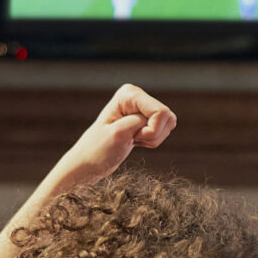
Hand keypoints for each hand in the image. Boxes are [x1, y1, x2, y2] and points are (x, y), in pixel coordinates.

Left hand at [52, 85, 176, 191]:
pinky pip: (165, 130)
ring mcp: (143, 107)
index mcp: (129, 94)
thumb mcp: (118, 134)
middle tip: (132, 138)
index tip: (132, 136)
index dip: (151, 130)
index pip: (160, 111)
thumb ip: (141, 121)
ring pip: (168, 124)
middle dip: (153, 134)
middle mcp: (137, 96)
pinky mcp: (147, 119)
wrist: (89, 163)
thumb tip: (164, 114)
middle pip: (166, 117)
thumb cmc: (98, 150)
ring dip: (153, 139)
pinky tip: (136, 141)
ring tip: (132, 139)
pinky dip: (153, 141)